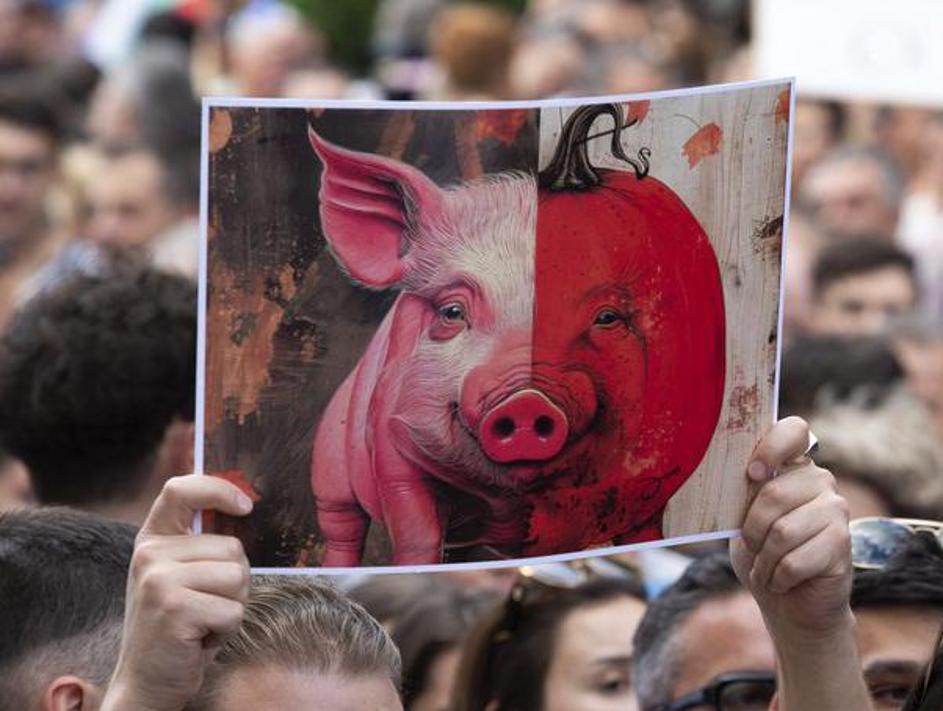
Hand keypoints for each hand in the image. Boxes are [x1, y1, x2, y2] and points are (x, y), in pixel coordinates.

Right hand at [102, 475, 252, 710]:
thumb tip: (246, 505)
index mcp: (152, 539)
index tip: (245, 506)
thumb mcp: (182, 575)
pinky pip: (233, 610)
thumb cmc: (179, 625)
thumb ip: (201, 544)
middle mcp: (150, 554)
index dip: (218, 489)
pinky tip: (198, 640)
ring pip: (237, 576)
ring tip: (202, 622)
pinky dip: (226, 630)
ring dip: (232, 607)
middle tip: (206, 606)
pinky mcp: (173, 608)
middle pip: (232, 546)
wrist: (147, 681)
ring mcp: (159, 580)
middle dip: (235, 582)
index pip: (181, 489)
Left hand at [731, 417, 851, 637]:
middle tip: (752, 547)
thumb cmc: (761, 553)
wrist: (789, 603)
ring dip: (763, 558)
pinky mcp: (843, 542)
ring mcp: (836, 509)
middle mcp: (819, 480)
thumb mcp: (743, 518)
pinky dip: (776, 576)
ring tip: (765, 566)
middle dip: (751, 529)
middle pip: (774, 493)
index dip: (771, 447)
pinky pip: (794, 560)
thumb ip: (744, 493)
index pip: (793, 430)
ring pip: (782, 531)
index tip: (751, 473)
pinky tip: (781, 580)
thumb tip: (738, 475)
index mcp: (792, 466)